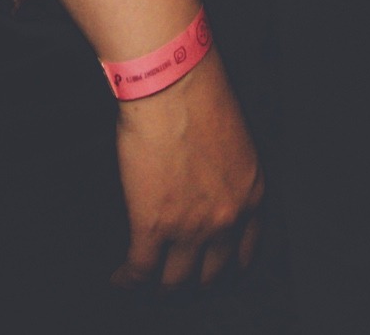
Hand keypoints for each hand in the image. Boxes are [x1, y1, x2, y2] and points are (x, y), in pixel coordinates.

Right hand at [113, 50, 263, 287]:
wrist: (173, 82)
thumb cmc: (200, 93)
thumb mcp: (234, 139)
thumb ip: (226, 171)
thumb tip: (204, 184)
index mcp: (250, 193)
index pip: (244, 251)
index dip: (226, 265)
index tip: (215, 270)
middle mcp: (226, 217)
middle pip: (211, 274)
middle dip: (194, 281)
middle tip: (178, 279)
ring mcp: (191, 228)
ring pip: (175, 281)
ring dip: (160, 287)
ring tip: (148, 286)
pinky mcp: (153, 228)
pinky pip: (140, 270)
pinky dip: (127, 281)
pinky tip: (119, 281)